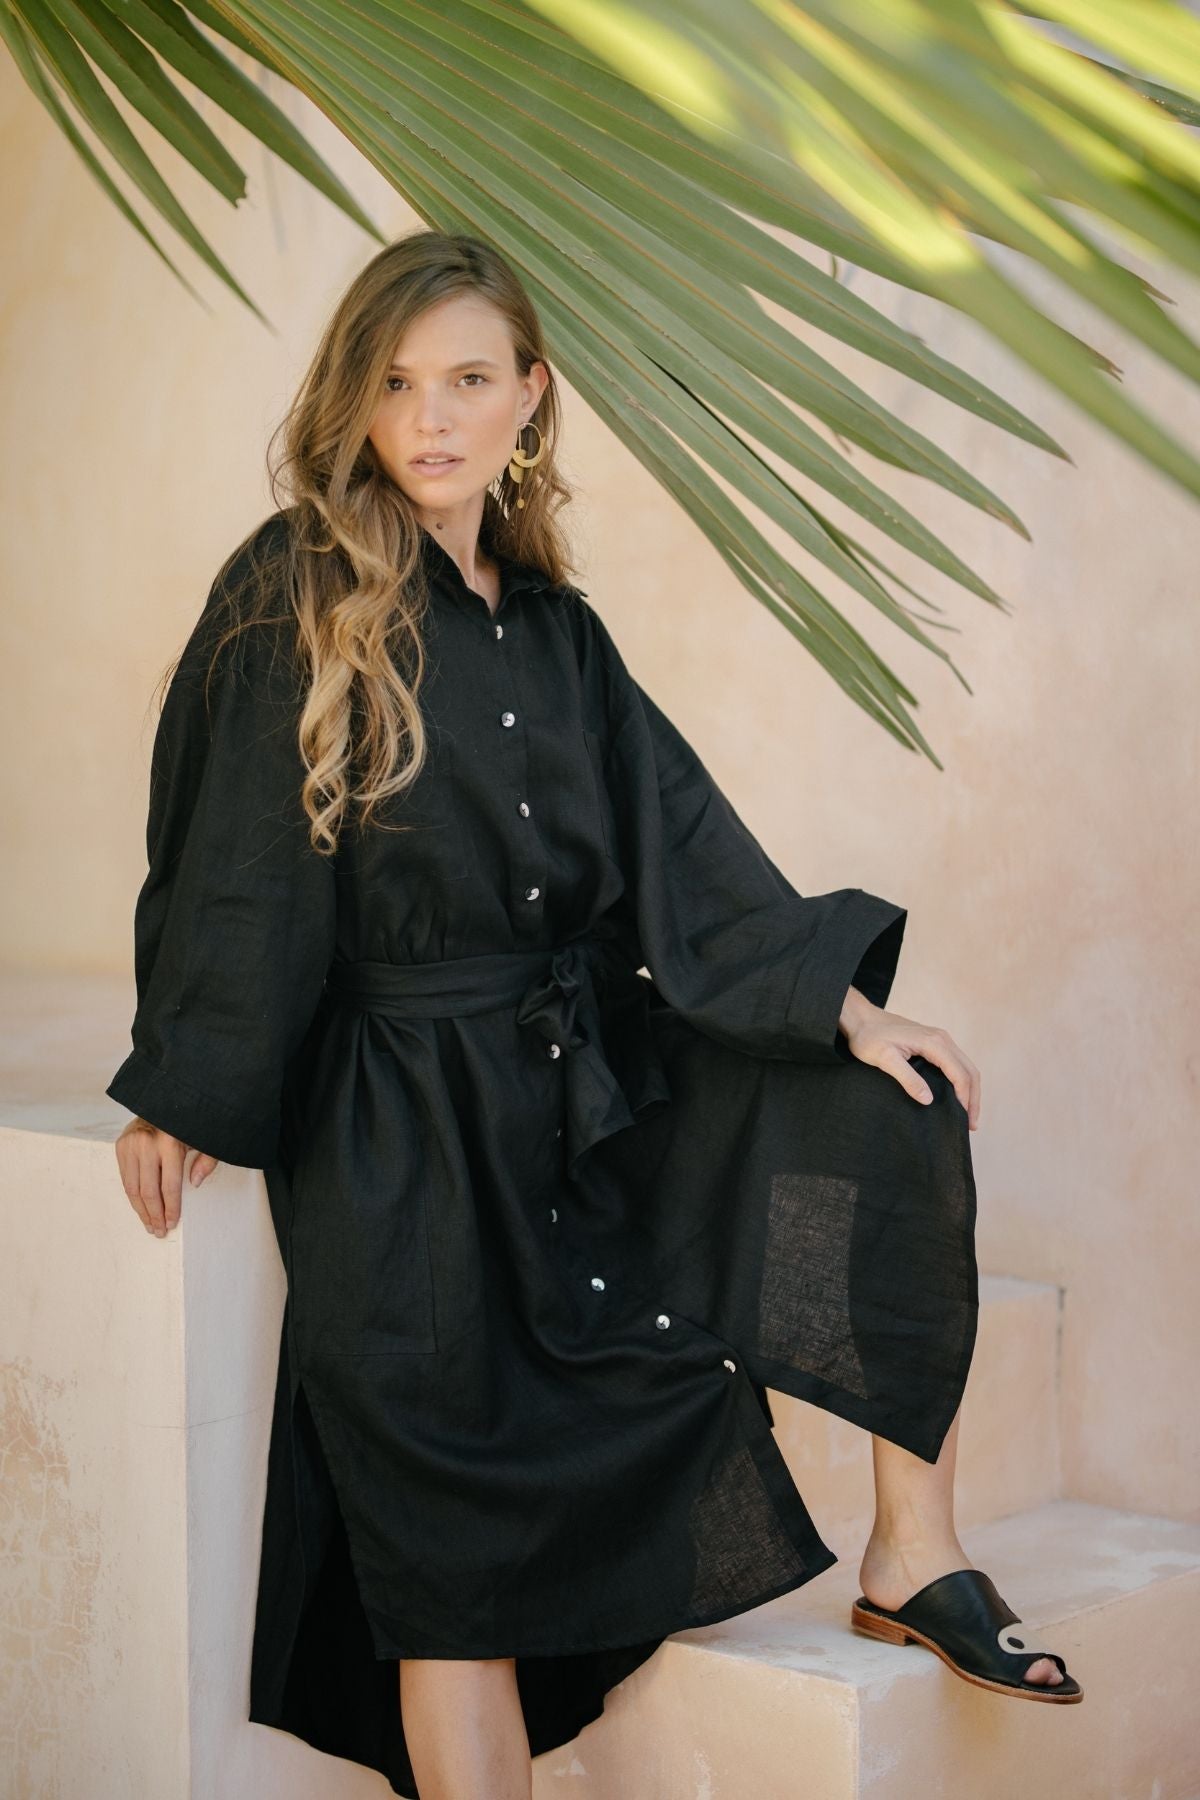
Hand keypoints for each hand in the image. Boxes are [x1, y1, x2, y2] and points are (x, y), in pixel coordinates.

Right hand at [115, 1118, 220, 1236]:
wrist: (165, 1102)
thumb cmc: (187, 1123)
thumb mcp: (205, 1139)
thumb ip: (207, 1161)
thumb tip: (195, 1182)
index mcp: (170, 1142)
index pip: (169, 1185)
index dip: (171, 1208)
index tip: (172, 1223)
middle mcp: (146, 1143)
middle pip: (148, 1191)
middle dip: (154, 1215)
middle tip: (159, 1231)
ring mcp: (131, 1144)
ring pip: (132, 1188)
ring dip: (141, 1210)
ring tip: (149, 1225)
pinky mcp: (121, 1145)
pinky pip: (125, 1178)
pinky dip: (133, 1196)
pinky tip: (140, 1207)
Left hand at [839, 992, 980, 1128]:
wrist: (861, 1018)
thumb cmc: (869, 1037)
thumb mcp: (885, 1059)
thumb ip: (908, 1078)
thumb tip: (929, 1100)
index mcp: (933, 1043)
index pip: (960, 1074)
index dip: (965, 1099)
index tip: (964, 1120)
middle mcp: (942, 1038)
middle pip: (969, 1071)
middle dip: (973, 1099)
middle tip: (972, 1124)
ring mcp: (940, 1039)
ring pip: (966, 1066)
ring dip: (970, 1090)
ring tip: (968, 1115)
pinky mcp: (934, 1042)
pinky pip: (956, 1063)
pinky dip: (962, 1080)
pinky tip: (958, 1096)